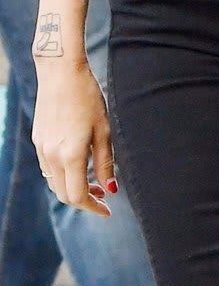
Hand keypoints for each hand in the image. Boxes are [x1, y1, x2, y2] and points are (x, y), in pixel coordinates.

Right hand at [32, 61, 116, 216]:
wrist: (61, 74)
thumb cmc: (89, 98)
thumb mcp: (104, 130)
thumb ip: (105, 162)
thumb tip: (112, 189)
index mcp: (70, 155)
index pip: (77, 196)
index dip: (93, 207)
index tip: (108, 210)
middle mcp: (51, 156)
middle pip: (64, 194)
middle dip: (84, 200)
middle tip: (105, 197)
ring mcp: (42, 149)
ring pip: (55, 182)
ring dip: (73, 188)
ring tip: (95, 183)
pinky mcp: (38, 140)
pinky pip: (49, 168)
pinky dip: (63, 175)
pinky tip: (78, 166)